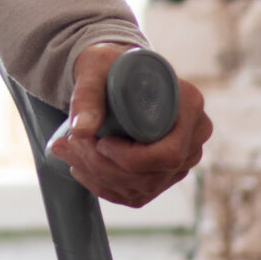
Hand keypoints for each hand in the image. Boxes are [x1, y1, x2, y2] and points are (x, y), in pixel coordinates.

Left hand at [46, 42, 212, 207]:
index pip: (169, 153)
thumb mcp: (95, 68)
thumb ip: (87, 95)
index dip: (131, 158)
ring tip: (66, 151)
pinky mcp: (165, 174)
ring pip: (142, 188)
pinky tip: (80, 168)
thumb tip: (80, 130)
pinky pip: (136, 194)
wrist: (113, 72)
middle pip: (153, 175)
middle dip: (104, 167)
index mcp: (189, 105)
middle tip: (68, 145)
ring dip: (98, 176)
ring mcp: (182, 159)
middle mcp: (194, 136)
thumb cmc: (109, 65)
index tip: (100, 142)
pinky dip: (103, 186)